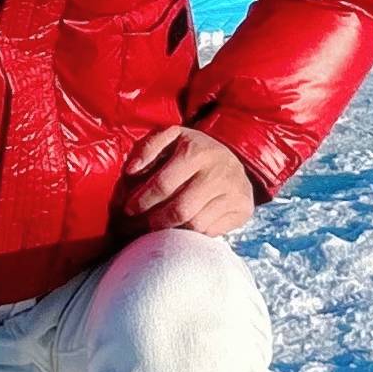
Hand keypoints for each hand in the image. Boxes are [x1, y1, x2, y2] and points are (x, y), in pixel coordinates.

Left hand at [121, 125, 258, 236]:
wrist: (232, 159)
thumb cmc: (193, 150)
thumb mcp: (172, 137)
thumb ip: (148, 147)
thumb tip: (131, 171)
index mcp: (197, 151)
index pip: (163, 184)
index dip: (142, 201)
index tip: (129, 209)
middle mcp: (218, 172)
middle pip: (179, 210)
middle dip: (153, 222)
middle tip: (139, 225)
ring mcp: (234, 191)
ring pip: (195, 225)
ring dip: (171, 232)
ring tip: (157, 229)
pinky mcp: (243, 209)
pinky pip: (210, 232)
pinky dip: (191, 234)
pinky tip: (180, 229)